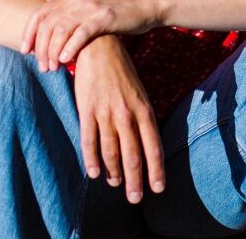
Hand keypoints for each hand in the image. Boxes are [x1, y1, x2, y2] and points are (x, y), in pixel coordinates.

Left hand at [20, 0, 151, 71]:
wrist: (140, 9)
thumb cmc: (109, 12)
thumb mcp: (83, 3)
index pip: (38, 15)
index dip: (28, 34)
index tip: (25, 52)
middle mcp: (76, 0)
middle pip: (47, 25)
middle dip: (41, 49)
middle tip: (43, 67)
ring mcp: (90, 8)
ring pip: (61, 30)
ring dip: (53, 52)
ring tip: (54, 68)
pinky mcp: (104, 18)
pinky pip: (81, 33)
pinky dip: (71, 47)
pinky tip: (67, 60)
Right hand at [74, 35, 164, 202]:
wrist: (100, 48)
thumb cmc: (122, 72)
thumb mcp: (139, 93)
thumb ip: (141, 117)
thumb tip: (144, 141)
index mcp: (144, 109)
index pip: (153, 146)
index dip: (155, 170)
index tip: (158, 188)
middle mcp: (127, 114)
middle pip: (133, 155)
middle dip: (135, 180)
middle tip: (135, 198)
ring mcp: (106, 113)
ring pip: (111, 151)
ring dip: (114, 172)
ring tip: (116, 185)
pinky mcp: (88, 110)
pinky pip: (89, 140)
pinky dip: (92, 159)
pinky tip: (95, 173)